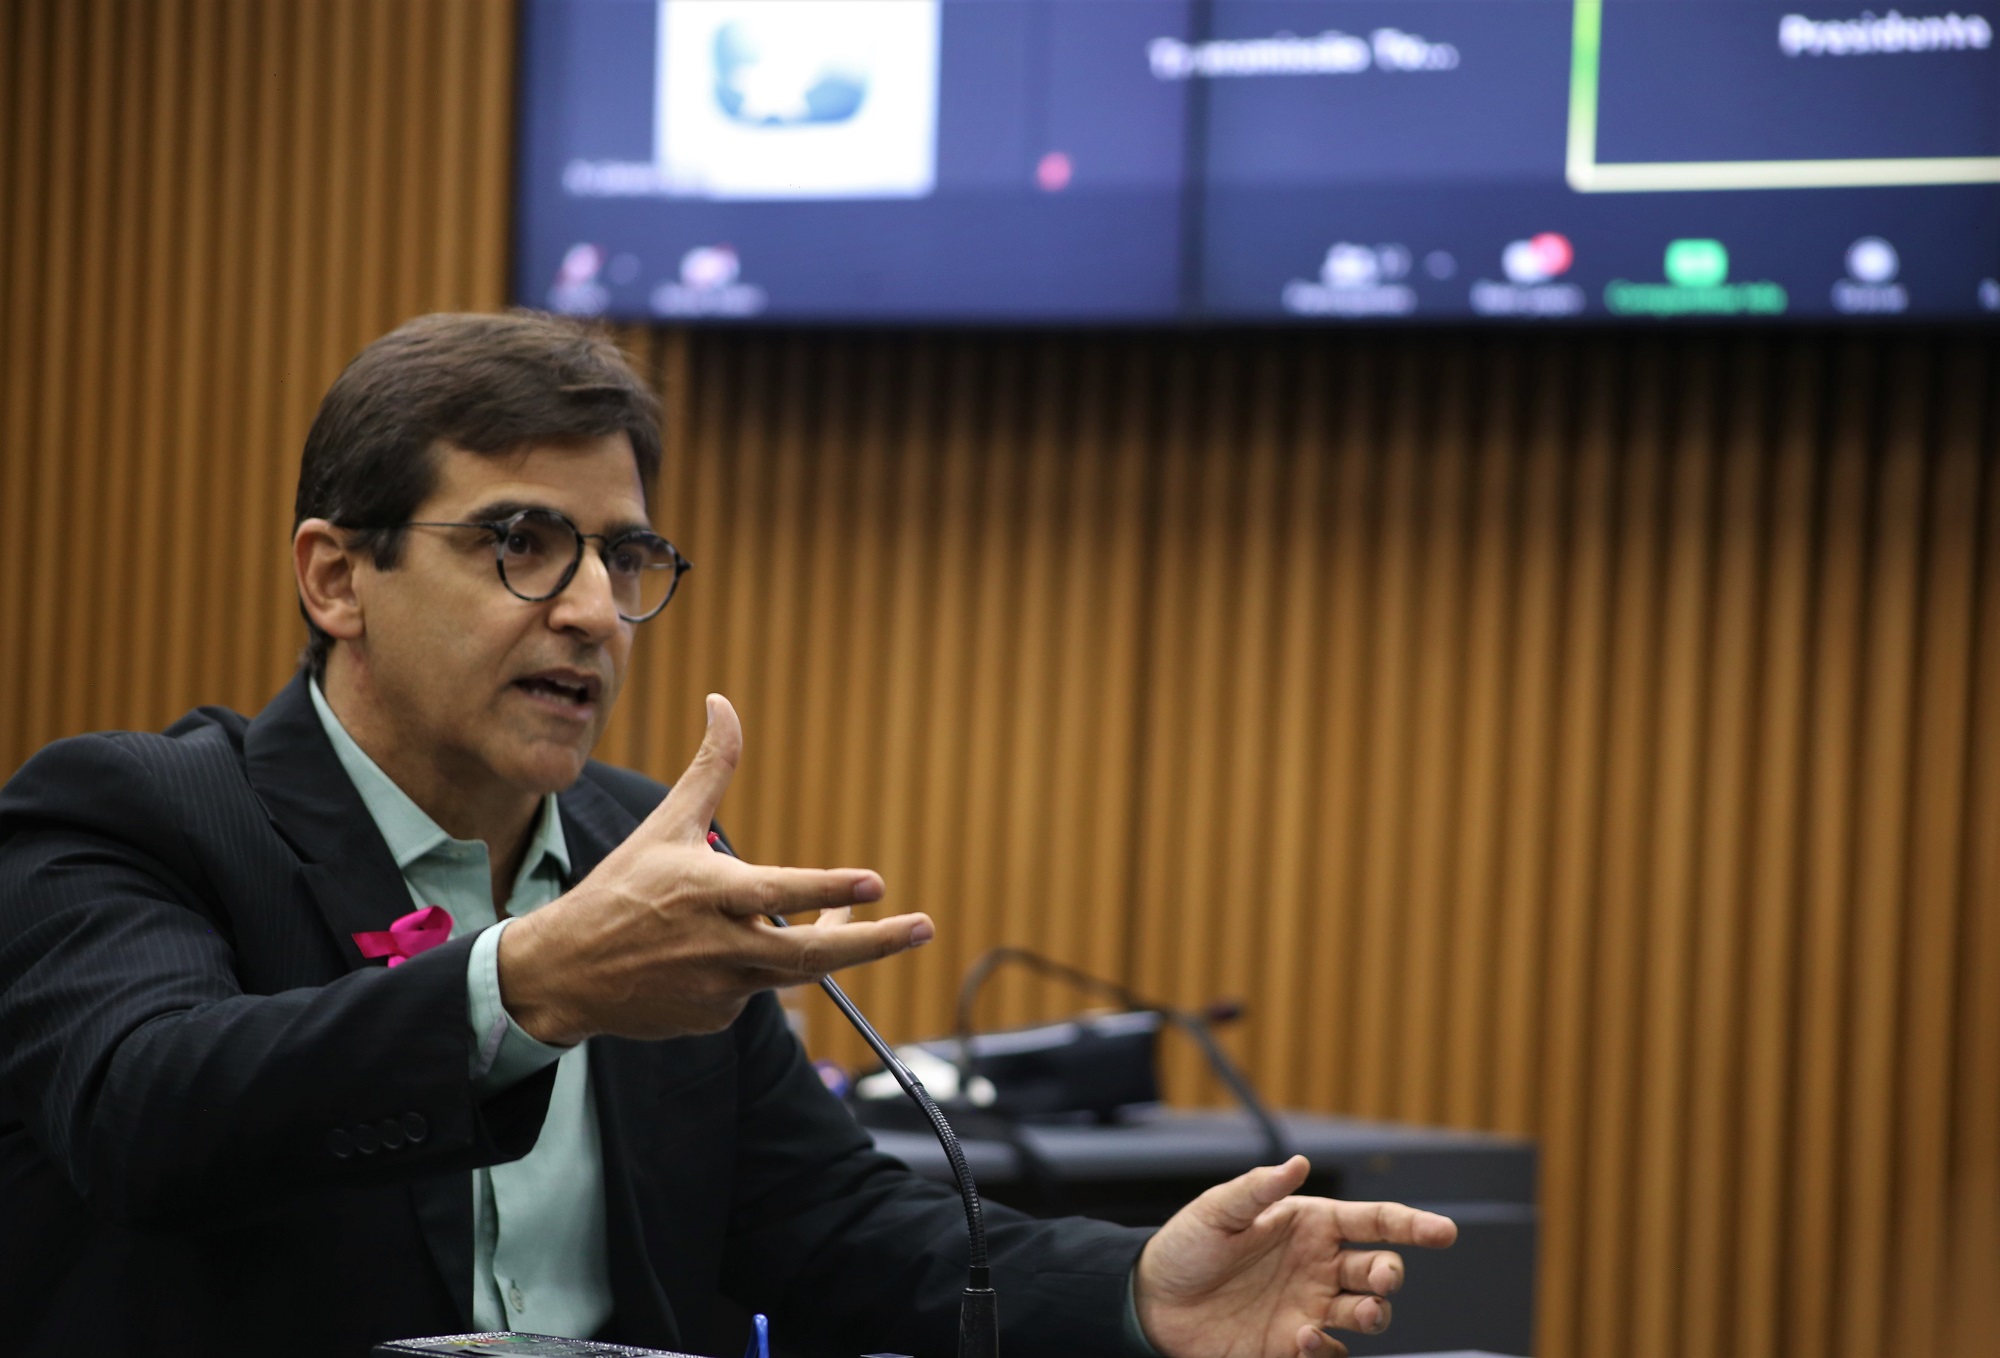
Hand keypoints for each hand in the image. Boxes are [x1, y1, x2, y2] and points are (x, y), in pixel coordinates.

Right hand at [496, 694, 933, 1042]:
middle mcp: (719, 945)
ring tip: (868, 920)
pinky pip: (755, 991)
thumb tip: (724, 702)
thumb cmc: (622, 889)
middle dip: (875, 943)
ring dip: (835, 945)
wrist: (566, 973)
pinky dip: (757, 967)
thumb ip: (710, 769)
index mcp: (708, 892)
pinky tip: (722, 953)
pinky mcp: (716, 1018)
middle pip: (811, 954)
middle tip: (923, 925)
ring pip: (794, 971)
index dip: (829, 889)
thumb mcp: (665, 825)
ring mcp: (721, 988)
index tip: (877, 883)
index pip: (779, 891)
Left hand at [1133, 1156, 1457, 1357]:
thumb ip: (1259, 1189)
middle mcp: (1319, 1265)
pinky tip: (1305, 1337)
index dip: (1413, 1225)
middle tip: (1380, 1278)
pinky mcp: (1293, 1345)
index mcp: (1309, 1224)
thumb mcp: (1217, 1210)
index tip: (1445, 1234)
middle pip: (1380, 1270)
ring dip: (1372, 1314)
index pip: (1374, 1221)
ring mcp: (1310, 1306)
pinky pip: (1333, 1352)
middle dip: (1391, 1274)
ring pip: (1368, 1312)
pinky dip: (1330, 1348)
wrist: (1152, 1304)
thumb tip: (1298, 1162)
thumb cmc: (1185, 1248)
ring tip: (1354, 1313)